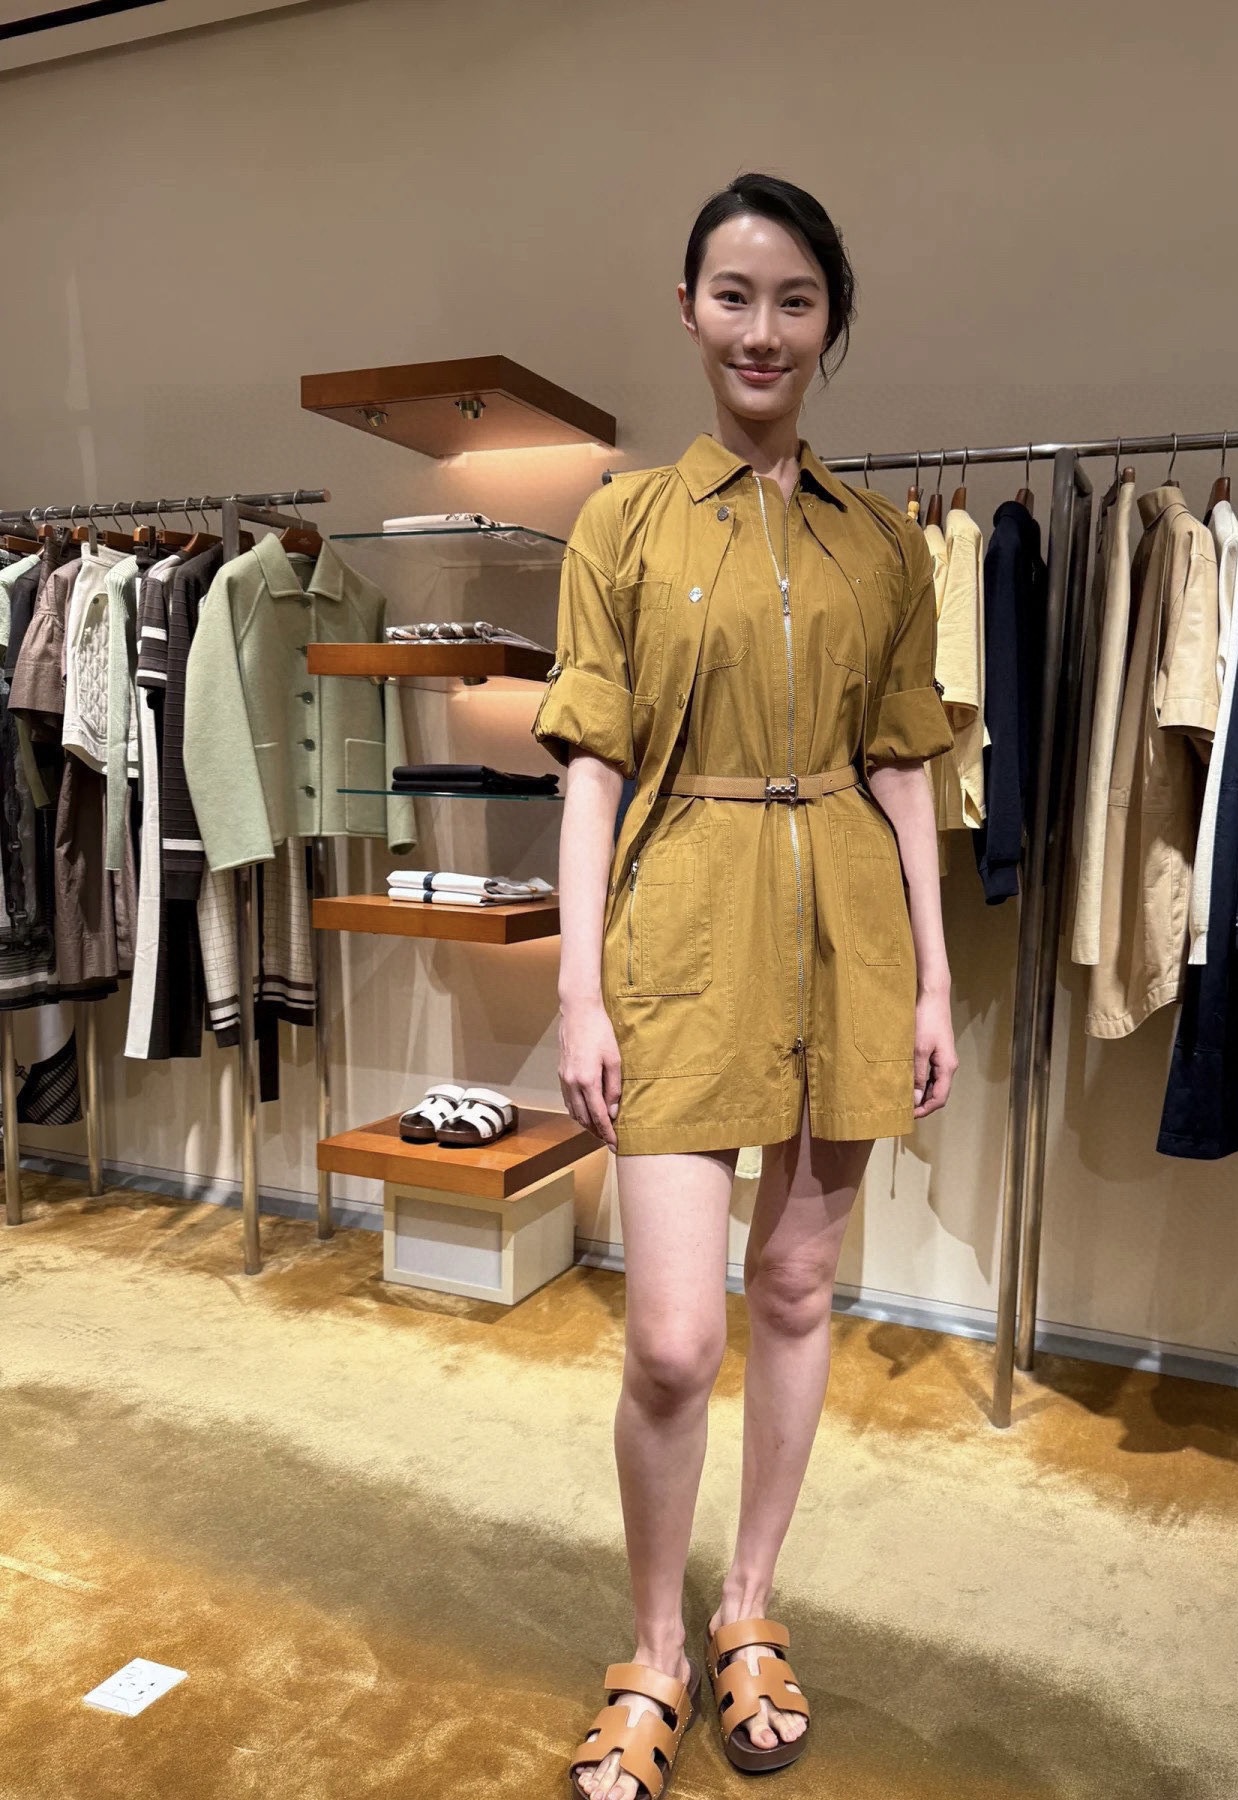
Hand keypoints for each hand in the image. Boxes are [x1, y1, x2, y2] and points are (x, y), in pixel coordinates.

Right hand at [559, 997, 622, 1148]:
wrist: (578, 1012)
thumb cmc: (600, 1032)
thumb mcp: (614, 1059)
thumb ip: (614, 1088)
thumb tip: (613, 1112)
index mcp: (587, 1081)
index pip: (598, 1116)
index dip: (607, 1132)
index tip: (615, 1144)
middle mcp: (572, 1083)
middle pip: (583, 1118)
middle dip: (596, 1132)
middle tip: (608, 1140)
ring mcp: (564, 1079)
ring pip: (573, 1111)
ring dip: (586, 1124)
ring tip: (599, 1130)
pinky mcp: (561, 1073)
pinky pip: (568, 1101)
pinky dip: (577, 1112)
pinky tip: (586, 1112)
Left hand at [912, 988, 956, 1117]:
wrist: (933, 997)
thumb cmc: (926, 1021)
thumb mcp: (919, 1050)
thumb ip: (919, 1075)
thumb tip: (917, 1099)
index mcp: (948, 1067)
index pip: (940, 1098)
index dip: (925, 1110)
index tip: (909, 1115)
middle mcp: (948, 1065)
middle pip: (938, 1093)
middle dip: (922, 1103)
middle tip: (903, 1109)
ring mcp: (943, 1059)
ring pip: (934, 1084)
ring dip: (921, 1092)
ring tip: (903, 1097)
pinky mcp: (937, 1052)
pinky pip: (930, 1073)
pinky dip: (920, 1081)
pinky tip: (907, 1081)